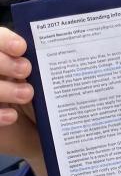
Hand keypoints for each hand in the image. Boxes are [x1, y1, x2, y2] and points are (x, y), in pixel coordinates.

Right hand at [0, 27, 49, 175]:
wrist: (45, 135)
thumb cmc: (49, 102)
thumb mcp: (50, 83)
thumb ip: (48, 67)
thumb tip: (60, 49)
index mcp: (9, 58)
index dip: (5, 40)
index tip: (22, 48)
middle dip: (4, 63)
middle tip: (26, 70)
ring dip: (3, 88)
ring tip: (27, 94)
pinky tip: (12, 117)